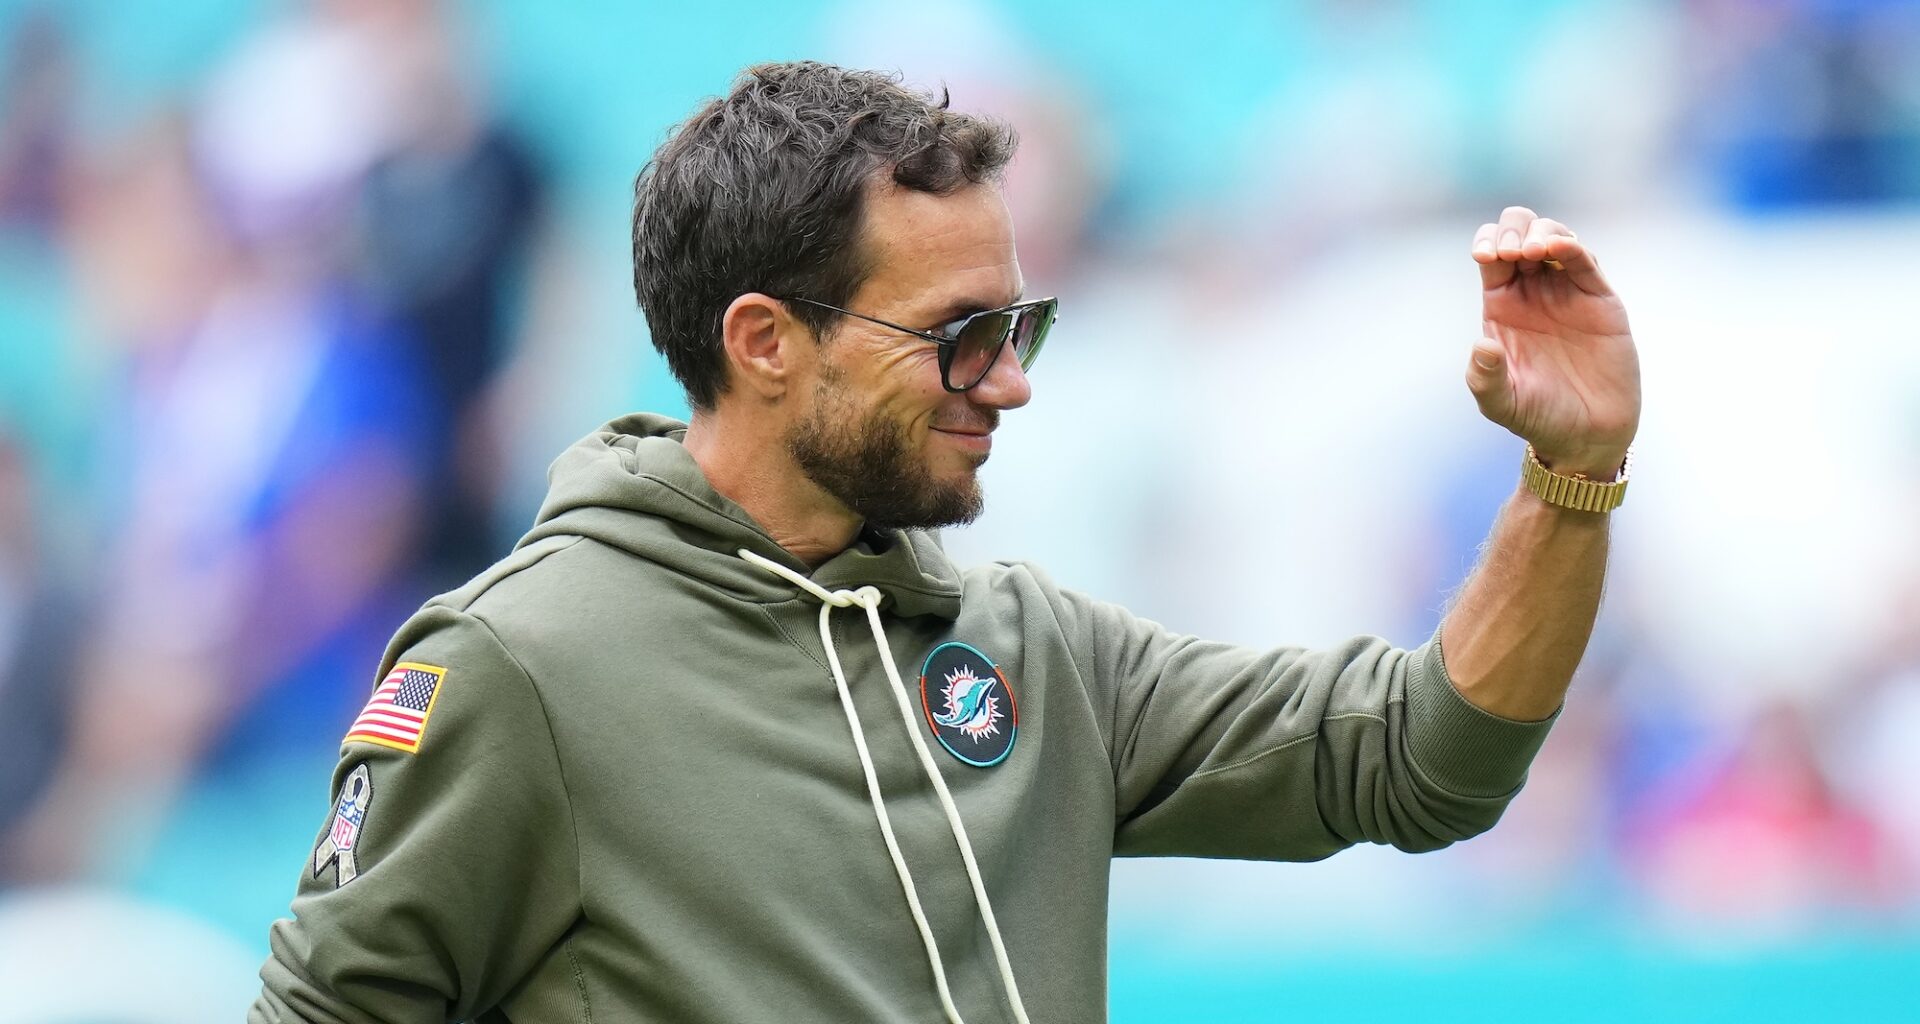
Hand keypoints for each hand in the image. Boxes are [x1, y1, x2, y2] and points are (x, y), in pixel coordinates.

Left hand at [1468, 207, 1640, 478]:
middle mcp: (1534, 291)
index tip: (1485, 256)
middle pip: (1520, 232)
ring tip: (1532, 250)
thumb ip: (1484, 378)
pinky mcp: (1599, 299)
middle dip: (1512, 228)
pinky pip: (1585, 260)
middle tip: (1510, 253)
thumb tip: (1481, 345)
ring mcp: (1568, 291)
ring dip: (1540, 231)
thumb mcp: (1500, 403)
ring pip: (1554, 236)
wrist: (1587, 435)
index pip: (1491, 255)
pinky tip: (1557, 247)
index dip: (1487, 242)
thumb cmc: (1538, 418)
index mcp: (1502, 306)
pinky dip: (1571, 245)